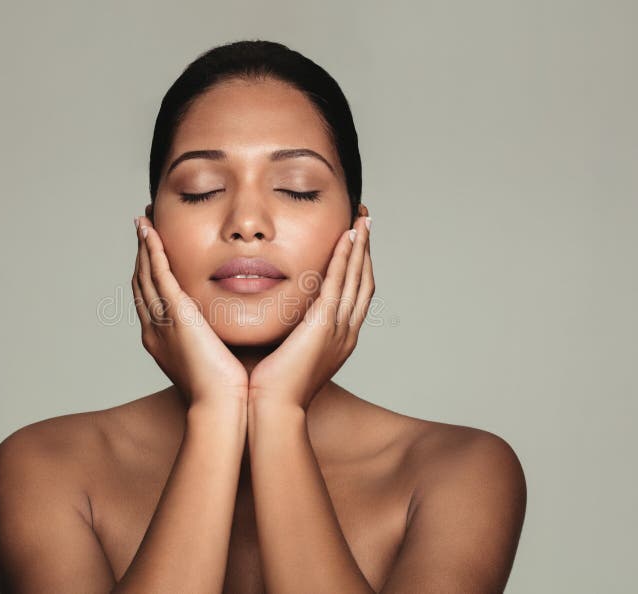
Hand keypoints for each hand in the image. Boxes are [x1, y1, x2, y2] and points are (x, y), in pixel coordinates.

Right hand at [132, 215, 248, 409]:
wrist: (222, 407)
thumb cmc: (227, 392)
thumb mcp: (217, 358)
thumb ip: (219, 337)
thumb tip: (235, 324)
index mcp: (164, 340)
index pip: (153, 298)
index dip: (150, 272)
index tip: (153, 250)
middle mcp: (156, 329)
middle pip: (143, 282)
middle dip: (141, 254)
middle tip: (142, 226)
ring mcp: (163, 322)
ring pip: (147, 275)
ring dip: (144, 246)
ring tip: (143, 221)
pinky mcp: (176, 316)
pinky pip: (160, 276)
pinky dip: (153, 252)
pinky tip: (151, 233)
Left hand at [247, 215, 374, 410]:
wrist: (273, 409)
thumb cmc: (271, 387)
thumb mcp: (286, 352)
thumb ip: (288, 330)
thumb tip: (276, 312)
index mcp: (338, 339)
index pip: (354, 294)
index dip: (358, 266)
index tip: (355, 241)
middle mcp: (345, 331)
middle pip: (364, 281)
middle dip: (366, 250)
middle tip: (366, 221)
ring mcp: (338, 328)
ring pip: (357, 278)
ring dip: (360, 246)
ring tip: (362, 219)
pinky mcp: (323, 324)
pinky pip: (339, 283)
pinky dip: (345, 258)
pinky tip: (346, 237)